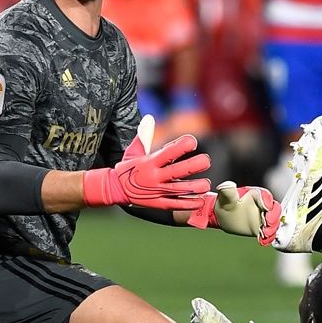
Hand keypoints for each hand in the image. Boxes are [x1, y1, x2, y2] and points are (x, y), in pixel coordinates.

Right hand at [83, 116, 212, 209]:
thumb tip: (149, 118)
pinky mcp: (158, 204)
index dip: (181, 146)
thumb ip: (144, 135)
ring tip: (206, 184)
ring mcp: (157, 191)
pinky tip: (200, 200)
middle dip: (194, 166)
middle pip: (177, 171)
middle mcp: (154, 176)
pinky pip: (175, 205)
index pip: (168, 152)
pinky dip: (189, 204)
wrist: (115, 189)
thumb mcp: (134, 151)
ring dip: (195, 187)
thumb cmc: (128, 168)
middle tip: (206, 161)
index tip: (193, 141)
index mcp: (149, 162)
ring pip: (179, 190)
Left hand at [187, 181, 281, 242]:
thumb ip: (228, 192)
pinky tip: (262, 241)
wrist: (224, 217)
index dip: (267, 201)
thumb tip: (227, 185)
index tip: (266, 206)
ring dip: (272, 228)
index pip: (265, 196)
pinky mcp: (262, 228)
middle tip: (268, 222)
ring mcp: (264, 218)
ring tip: (265, 232)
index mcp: (255, 195)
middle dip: (273, 216)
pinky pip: (269, 233)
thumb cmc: (226, 204)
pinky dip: (268, 238)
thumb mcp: (226, 198)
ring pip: (274, 222)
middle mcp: (263, 206)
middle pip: (274, 209)